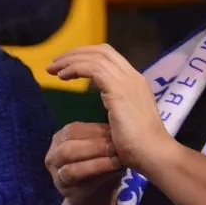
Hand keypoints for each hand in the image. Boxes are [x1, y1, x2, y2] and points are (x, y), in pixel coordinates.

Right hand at [45, 122, 123, 204]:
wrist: (99, 193)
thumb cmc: (102, 161)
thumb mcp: (102, 144)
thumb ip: (104, 133)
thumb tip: (118, 116)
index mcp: (60, 139)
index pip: (72, 130)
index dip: (95, 130)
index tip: (116, 130)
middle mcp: (53, 157)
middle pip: (68, 149)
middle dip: (95, 146)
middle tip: (117, 145)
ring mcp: (57, 178)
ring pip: (71, 169)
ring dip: (97, 162)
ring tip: (117, 158)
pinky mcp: (68, 194)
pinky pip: (82, 186)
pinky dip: (99, 176)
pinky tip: (114, 170)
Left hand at [48, 45, 174, 172]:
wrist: (153, 153)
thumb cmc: (139, 146)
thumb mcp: (127, 119)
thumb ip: (118, 106)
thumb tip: (108, 104)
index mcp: (135, 82)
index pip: (111, 57)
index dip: (87, 56)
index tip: (67, 67)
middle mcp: (133, 76)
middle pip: (102, 51)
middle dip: (76, 53)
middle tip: (56, 63)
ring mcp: (127, 81)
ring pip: (95, 57)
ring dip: (70, 60)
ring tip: (52, 69)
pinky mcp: (118, 89)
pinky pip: (92, 69)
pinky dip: (75, 68)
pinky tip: (62, 77)